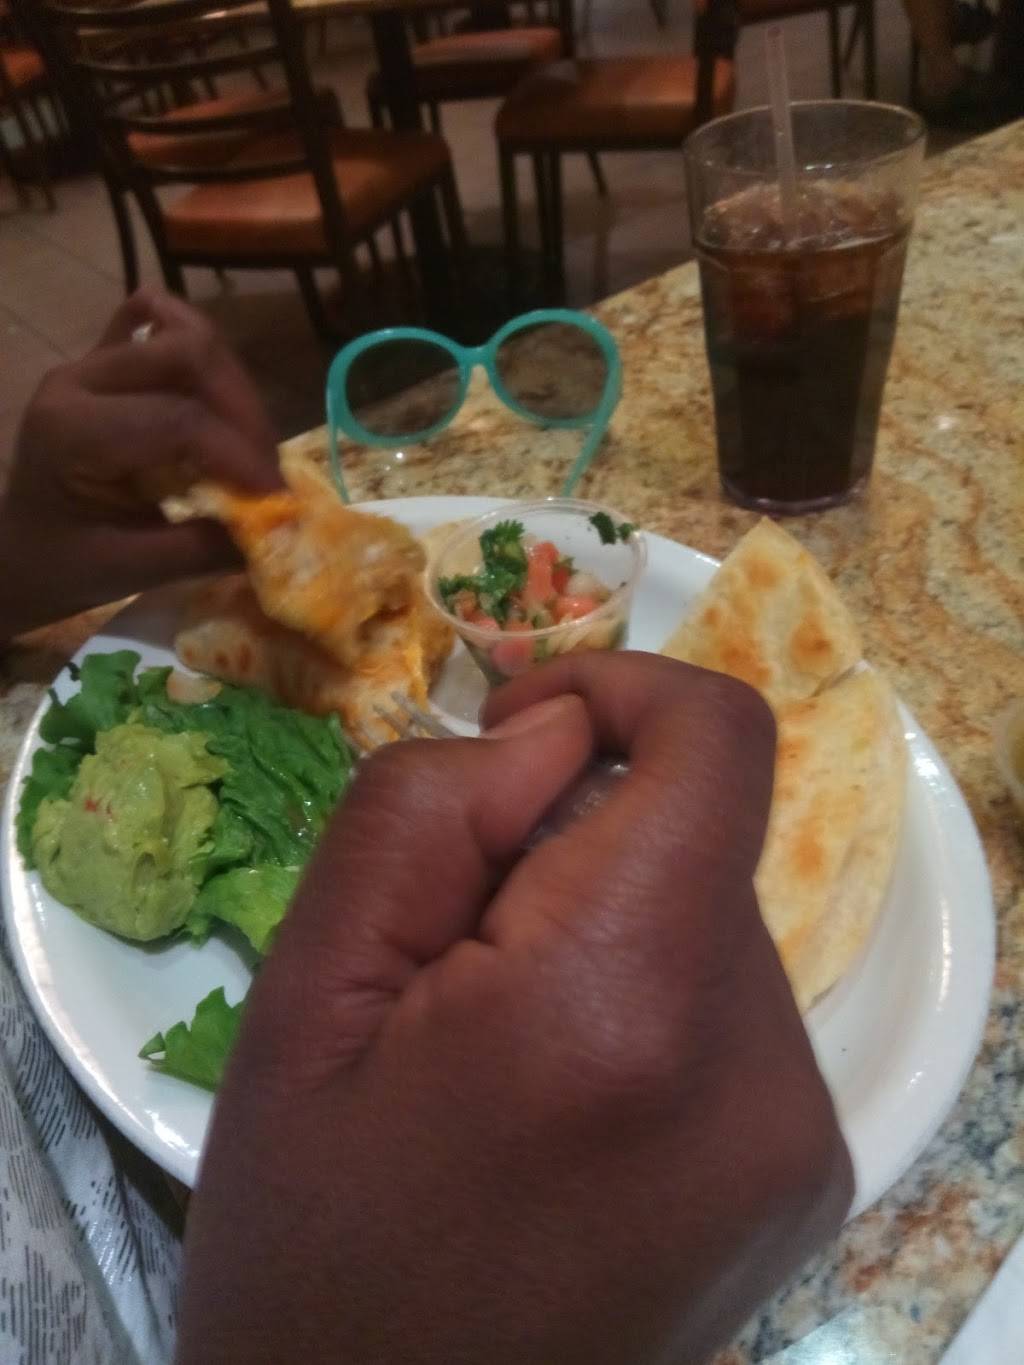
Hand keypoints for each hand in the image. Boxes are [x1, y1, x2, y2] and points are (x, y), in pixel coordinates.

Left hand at [0, 289, 281, 638]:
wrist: (22, 551)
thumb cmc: (66, 566)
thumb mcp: (131, 570)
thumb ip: (203, 549)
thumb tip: (277, 530)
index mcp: (71, 430)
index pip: (178, 420)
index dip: (240, 455)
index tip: (277, 499)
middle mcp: (78, 378)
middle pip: (188, 354)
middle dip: (245, 414)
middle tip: (268, 473)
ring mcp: (91, 361)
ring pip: (186, 334)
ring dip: (234, 389)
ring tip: (250, 447)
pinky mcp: (107, 359)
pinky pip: (161, 321)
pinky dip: (201, 349)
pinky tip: (219, 394)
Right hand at [177, 652, 851, 1364]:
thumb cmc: (314, 1236)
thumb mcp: (306, 992)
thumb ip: (428, 813)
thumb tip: (557, 735)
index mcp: (625, 1001)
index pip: (720, 741)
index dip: (623, 688)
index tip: (522, 733)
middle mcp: (761, 1067)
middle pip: (696, 837)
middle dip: (577, 847)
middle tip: (455, 957)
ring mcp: (800, 1136)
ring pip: (708, 921)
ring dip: (607, 929)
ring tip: (496, 1047)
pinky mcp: (806, 1181)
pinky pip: (729, 1012)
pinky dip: (646, 1005)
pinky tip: (560, 1103)